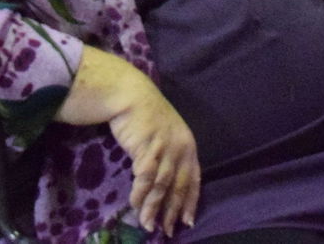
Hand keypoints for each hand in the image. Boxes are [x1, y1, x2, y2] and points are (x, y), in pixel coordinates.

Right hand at [57, 48, 199, 235]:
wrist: (129, 94)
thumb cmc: (145, 115)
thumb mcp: (165, 135)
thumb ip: (169, 156)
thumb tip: (165, 185)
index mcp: (189, 145)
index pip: (194, 179)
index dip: (191, 201)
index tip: (188, 221)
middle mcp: (181, 147)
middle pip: (179, 186)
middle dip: (173, 211)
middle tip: (168, 231)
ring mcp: (165, 147)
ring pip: (162, 186)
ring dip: (153, 208)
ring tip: (147, 225)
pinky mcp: (147, 147)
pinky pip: (145, 177)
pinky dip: (140, 194)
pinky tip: (135, 205)